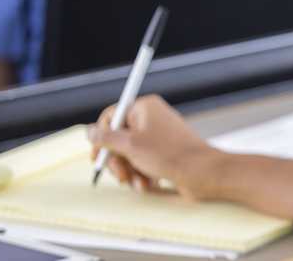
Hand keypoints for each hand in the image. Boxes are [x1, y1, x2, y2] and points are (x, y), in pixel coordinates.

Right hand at [88, 94, 220, 199]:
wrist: (202, 173)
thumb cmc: (169, 155)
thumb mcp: (130, 146)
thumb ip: (106, 138)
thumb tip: (89, 131)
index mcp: (145, 107)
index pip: (112, 116)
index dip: (102, 137)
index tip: (97, 157)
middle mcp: (151, 118)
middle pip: (118, 139)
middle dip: (117, 161)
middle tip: (121, 176)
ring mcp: (158, 136)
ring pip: (129, 154)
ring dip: (129, 171)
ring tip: (139, 183)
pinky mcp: (163, 152)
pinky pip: (142, 162)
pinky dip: (141, 174)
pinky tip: (148, 185)